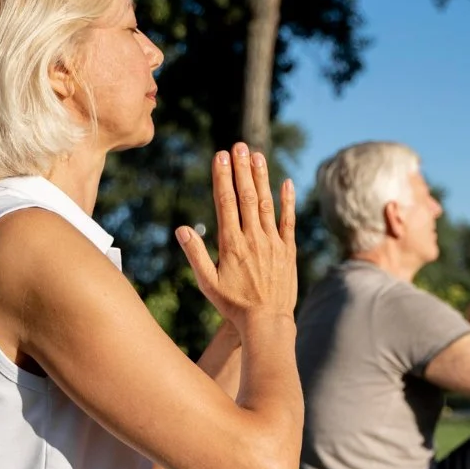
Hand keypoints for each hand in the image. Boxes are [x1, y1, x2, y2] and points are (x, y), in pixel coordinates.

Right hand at [176, 144, 296, 333]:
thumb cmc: (233, 305)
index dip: (223, 177)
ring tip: (257, 155)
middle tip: (238, 146)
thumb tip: (181, 229)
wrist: (267, 322)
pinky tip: (286, 182)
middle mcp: (253, 238)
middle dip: (241, 169)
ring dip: (261, 178)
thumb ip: (195, 255)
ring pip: (266, 204)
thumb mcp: (207, 283)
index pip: (226, 202)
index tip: (220, 156)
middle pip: (246, 196)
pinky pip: (288, 221)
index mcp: (231, 244)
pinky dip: (288, 201)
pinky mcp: (288, 251)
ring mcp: (273, 243)